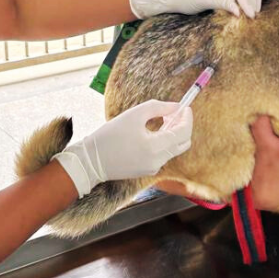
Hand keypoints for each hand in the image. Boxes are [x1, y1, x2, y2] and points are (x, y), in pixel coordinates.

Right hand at [53, 101, 192, 197]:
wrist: (91, 161)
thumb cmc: (110, 135)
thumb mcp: (134, 114)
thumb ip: (159, 108)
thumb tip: (176, 107)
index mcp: (156, 147)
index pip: (183, 133)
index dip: (187, 118)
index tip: (185, 106)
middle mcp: (158, 161)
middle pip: (182, 143)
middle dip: (183, 126)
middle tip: (176, 112)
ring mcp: (153, 168)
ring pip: (173, 149)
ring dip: (173, 133)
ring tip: (164, 119)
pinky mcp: (147, 170)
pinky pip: (163, 155)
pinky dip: (164, 142)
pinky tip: (154, 131)